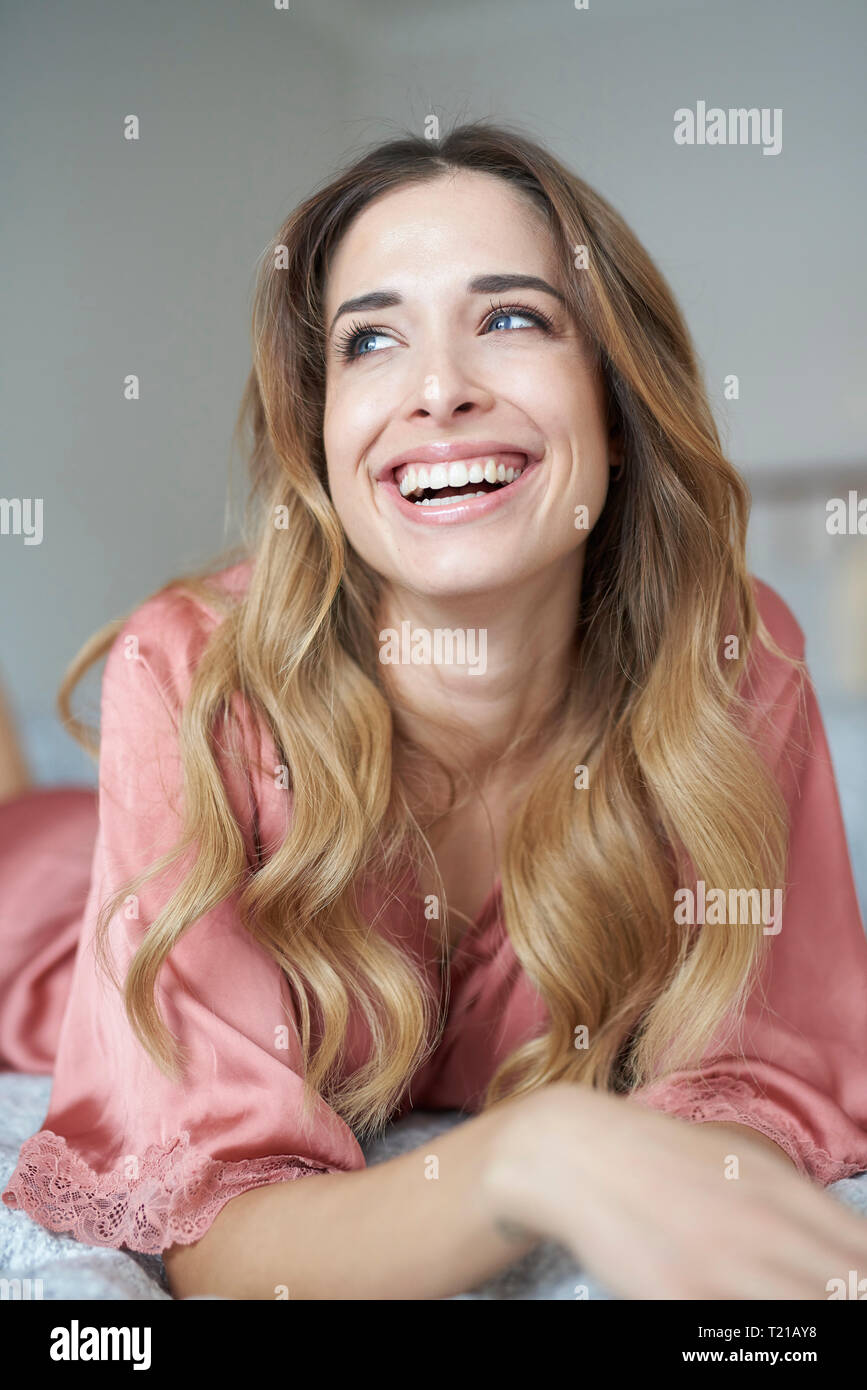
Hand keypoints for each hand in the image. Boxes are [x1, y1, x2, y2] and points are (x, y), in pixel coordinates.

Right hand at [485, 1080, 866, 1298]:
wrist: (579, 1153)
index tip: (858, 1285)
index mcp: (785, 1191)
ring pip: (805, 1316)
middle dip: (851, 1298)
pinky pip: (742, 1336)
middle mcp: (764, 1229)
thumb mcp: (742, 1161)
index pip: (863, 1254)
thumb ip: (798, 1204)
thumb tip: (849, 1248)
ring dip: (809, 1316)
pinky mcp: (682, 1300)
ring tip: (778, 1299)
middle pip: (848, 1287)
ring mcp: (724, 1269)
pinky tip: (748, 1315)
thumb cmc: (666, 1159)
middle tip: (831, 1298)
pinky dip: (759, 1339)